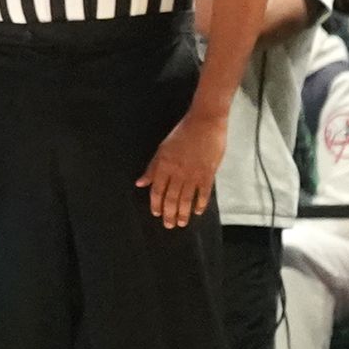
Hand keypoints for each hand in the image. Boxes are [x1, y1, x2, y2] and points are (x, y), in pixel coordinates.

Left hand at [137, 113, 226, 227]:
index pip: (157, 190)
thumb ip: (152, 168)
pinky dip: (200, 204)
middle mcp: (177, 172)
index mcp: (164, 166)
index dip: (156, 204)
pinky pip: (204, 193)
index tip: (156, 214)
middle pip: (171, 198)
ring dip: (183, 213)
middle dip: (169, 213)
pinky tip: (198, 211)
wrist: (205, 123)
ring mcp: (194, 174)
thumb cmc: (182, 133)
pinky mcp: (208, 173)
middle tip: (169, 225)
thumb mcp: (162, 149)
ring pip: (186, 199)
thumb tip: (140, 183)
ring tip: (182, 223)